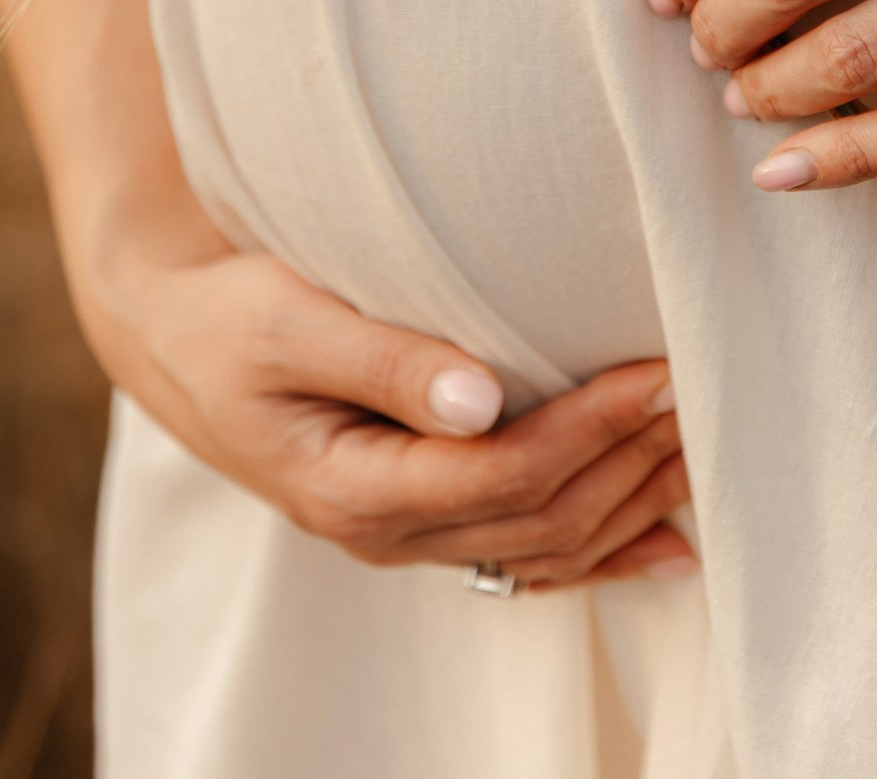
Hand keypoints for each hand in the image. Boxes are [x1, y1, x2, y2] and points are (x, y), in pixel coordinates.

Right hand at [98, 233, 694, 590]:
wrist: (173, 342)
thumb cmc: (228, 316)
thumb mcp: (287, 321)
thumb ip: (384, 359)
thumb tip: (480, 398)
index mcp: (352, 488)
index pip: (502, 474)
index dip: (590, 429)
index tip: (657, 370)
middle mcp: (385, 532)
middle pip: (539, 517)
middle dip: (628, 458)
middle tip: (703, 390)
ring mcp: (406, 539)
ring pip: (546, 546)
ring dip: (631, 499)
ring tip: (702, 440)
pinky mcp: (422, 522)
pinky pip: (527, 559)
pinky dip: (607, 553)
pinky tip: (672, 542)